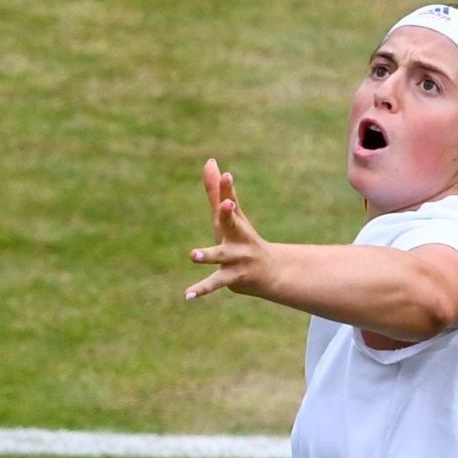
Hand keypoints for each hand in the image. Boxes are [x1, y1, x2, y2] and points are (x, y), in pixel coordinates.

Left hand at [185, 159, 273, 300]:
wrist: (270, 273)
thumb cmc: (244, 239)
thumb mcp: (232, 216)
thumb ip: (217, 191)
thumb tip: (210, 161)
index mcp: (236, 221)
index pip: (230, 201)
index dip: (227, 188)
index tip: (225, 174)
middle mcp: (238, 238)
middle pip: (232, 223)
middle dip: (229, 214)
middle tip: (226, 204)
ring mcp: (236, 259)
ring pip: (220, 256)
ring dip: (207, 255)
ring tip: (192, 254)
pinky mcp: (232, 278)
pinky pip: (214, 284)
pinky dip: (201, 290)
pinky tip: (187, 295)